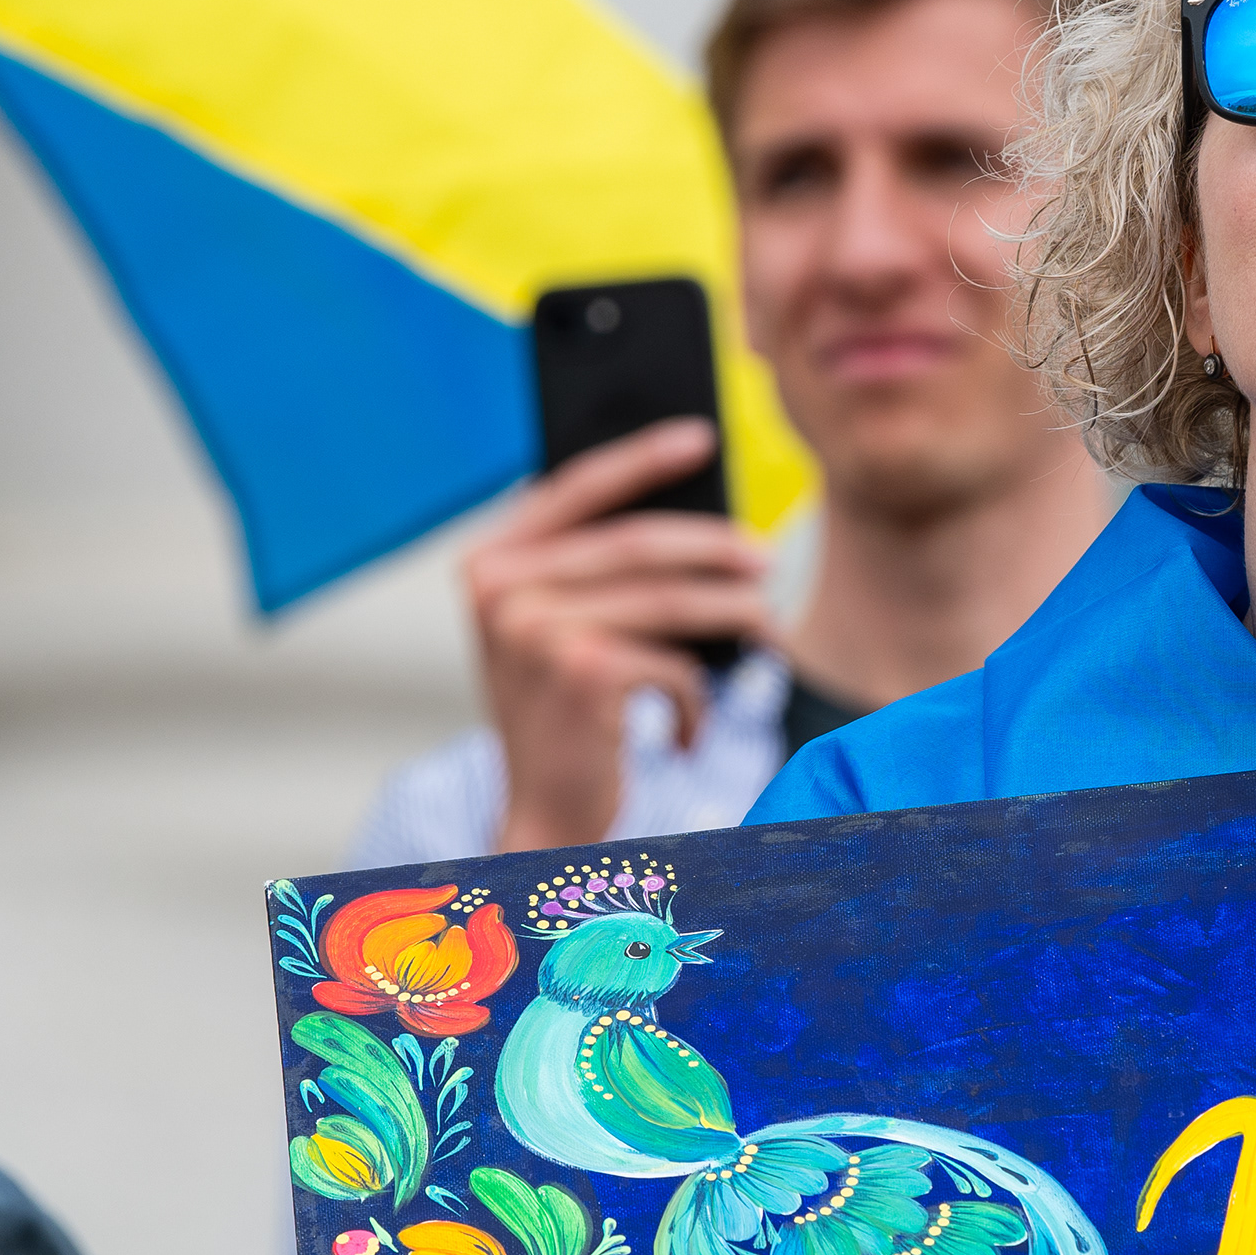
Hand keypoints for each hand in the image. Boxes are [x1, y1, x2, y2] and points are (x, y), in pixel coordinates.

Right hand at [459, 421, 772, 849]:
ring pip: (671, 602)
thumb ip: (597, 571)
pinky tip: (689, 729)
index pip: (575, 487)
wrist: (543, 816)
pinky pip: (673, 663)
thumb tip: (699, 519)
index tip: (702, 438)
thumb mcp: (561, 631)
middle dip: (715, 550)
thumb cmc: (565, 719)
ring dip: (734, 616)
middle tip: (765, 561)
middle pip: (639, 544)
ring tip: (768, 630)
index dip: (642, 458)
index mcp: (487, 563)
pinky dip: (695, 699)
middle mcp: (499, 589)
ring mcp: (535, 629)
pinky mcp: (582, 671)